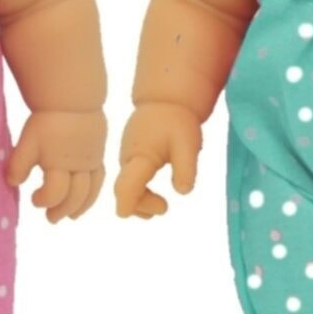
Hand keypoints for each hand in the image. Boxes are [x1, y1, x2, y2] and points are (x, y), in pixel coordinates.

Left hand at [5, 108, 105, 222]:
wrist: (73, 100)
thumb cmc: (47, 121)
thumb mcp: (27, 141)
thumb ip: (19, 164)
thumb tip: (13, 183)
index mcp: (59, 163)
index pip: (55, 192)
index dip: (44, 200)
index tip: (33, 199)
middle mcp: (79, 166)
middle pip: (75, 196)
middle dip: (62, 210)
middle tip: (50, 217)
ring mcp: (92, 162)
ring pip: (91, 192)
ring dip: (80, 207)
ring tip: (70, 216)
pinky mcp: (99, 156)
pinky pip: (100, 180)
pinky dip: (93, 194)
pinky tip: (85, 198)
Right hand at [114, 102, 202, 218]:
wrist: (165, 100)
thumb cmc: (177, 121)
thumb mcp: (188, 144)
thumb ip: (186, 168)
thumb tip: (182, 191)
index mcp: (140, 156)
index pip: (127, 185)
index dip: (127, 202)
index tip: (132, 214)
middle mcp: (128, 159)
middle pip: (124, 190)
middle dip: (140, 205)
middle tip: (165, 207)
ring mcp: (127, 159)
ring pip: (126, 187)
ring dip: (140, 201)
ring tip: (161, 206)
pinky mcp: (130, 158)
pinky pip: (129, 181)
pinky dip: (139, 193)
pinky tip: (154, 198)